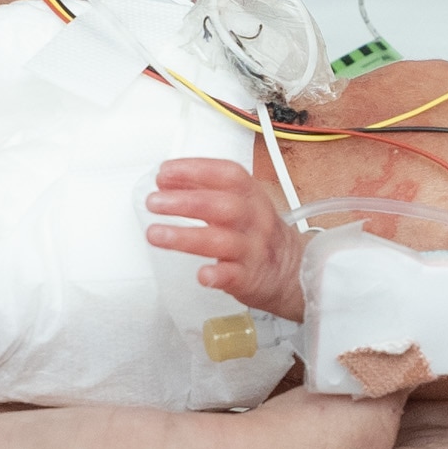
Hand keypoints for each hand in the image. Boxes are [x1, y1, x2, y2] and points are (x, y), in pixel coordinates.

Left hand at [146, 156, 307, 318]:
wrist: (293, 270)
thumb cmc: (257, 233)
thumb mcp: (240, 202)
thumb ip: (205, 190)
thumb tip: (166, 180)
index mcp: (252, 196)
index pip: (227, 175)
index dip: (195, 170)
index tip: (165, 172)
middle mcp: (255, 220)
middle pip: (223, 205)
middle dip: (184, 201)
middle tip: (154, 202)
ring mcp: (253, 249)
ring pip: (221, 240)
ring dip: (184, 236)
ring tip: (155, 234)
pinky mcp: (250, 278)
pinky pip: (234, 276)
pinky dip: (216, 275)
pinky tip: (201, 275)